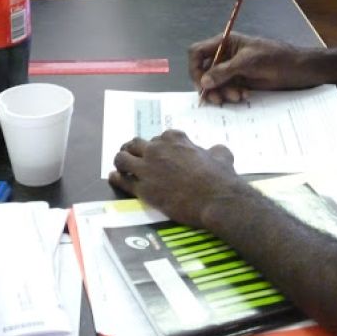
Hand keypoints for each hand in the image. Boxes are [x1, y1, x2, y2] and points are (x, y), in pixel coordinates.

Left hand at [109, 130, 242, 226]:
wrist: (215, 199)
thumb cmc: (220, 175)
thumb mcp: (222, 154)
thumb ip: (213, 150)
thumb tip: (214, 150)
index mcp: (175, 138)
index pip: (160, 137)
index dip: (160, 146)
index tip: (163, 153)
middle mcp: (157, 149)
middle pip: (136, 144)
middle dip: (134, 149)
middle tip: (135, 157)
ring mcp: (147, 168)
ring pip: (122, 158)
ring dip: (122, 160)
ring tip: (123, 167)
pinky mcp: (142, 189)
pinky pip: (121, 180)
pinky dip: (116, 177)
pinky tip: (115, 177)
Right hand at [189, 32, 318, 104]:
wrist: (298, 69)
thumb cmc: (274, 58)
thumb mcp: (248, 62)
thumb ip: (224, 71)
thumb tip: (203, 82)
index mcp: (225, 42)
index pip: (197, 52)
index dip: (195, 68)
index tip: (201, 83)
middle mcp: (225, 55)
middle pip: (204, 71)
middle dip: (210, 86)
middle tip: (218, 99)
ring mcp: (233, 69)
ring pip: (215, 84)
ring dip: (222, 92)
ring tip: (238, 96)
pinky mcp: (240, 81)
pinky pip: (227, 90)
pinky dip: (232, 94)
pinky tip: (245, 95)